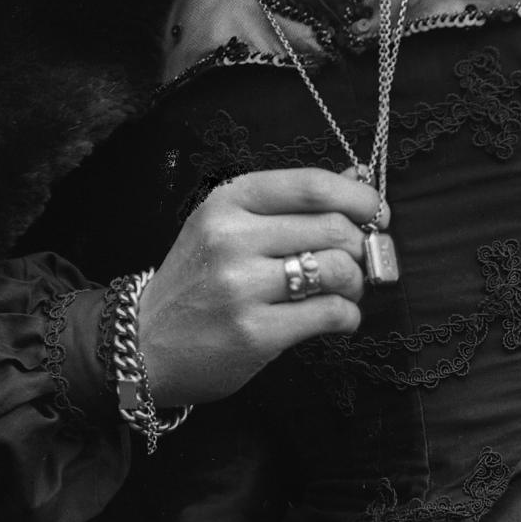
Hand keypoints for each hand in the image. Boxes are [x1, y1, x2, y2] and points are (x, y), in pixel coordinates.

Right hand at [133, 169, 383, 410]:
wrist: (144, 343)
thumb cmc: (197, 281)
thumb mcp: (228, 226)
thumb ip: (290, 203)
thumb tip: (358, 178)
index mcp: (227, 201)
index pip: (312, 185)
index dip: (358, 199)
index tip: (376, 214)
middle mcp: (232, 237)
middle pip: (334, 228)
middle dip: (363, 246)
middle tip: (361, 262)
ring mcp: (241, 286)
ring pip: (338, 269)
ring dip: (357, 283)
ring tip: (345, 291)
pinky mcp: (255, 332)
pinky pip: (330, 313)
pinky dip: (348, 316)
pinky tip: (339, 318)